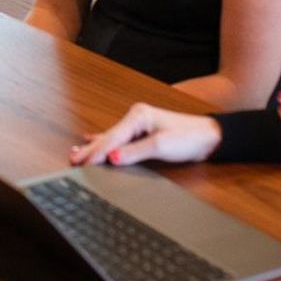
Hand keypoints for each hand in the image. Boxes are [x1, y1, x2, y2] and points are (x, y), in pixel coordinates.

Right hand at [69, 103, 221, 166]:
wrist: (208, 137)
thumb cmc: (188, 139)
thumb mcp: (161, 147)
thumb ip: (135, 152)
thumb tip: (113, 158)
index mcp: (138, 116)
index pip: (112, 138)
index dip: (96, 152)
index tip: (82, 164)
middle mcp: (135, 116)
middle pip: (108, 136)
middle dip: (90, 150)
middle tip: (72, 161)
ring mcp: (138, 122)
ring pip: (110, 137)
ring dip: (94, 146)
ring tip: (76, 153)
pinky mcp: (142, 131)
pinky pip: (118, 137)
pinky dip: (104, 141)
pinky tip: (92, 139)